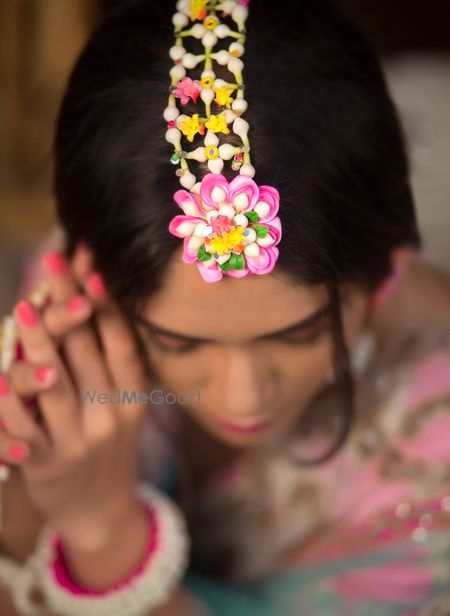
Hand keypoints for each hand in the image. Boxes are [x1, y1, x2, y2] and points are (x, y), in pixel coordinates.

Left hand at [0, 243, 150, 549]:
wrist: (102, 508)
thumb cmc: (109, 442)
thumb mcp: (122, 405)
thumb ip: (110, 360)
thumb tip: (95, 302)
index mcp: (132, 396)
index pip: (122, 343)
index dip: (109, 305)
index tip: (95, 268)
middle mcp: (110, 416)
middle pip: (87, 353)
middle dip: (69, 303)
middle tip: (54, 261)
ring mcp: (79, 441)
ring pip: (56, 388)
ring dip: (40, 347)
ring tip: (25, 310)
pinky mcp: (47, 464)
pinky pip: (25, 432)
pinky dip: (11, 408)